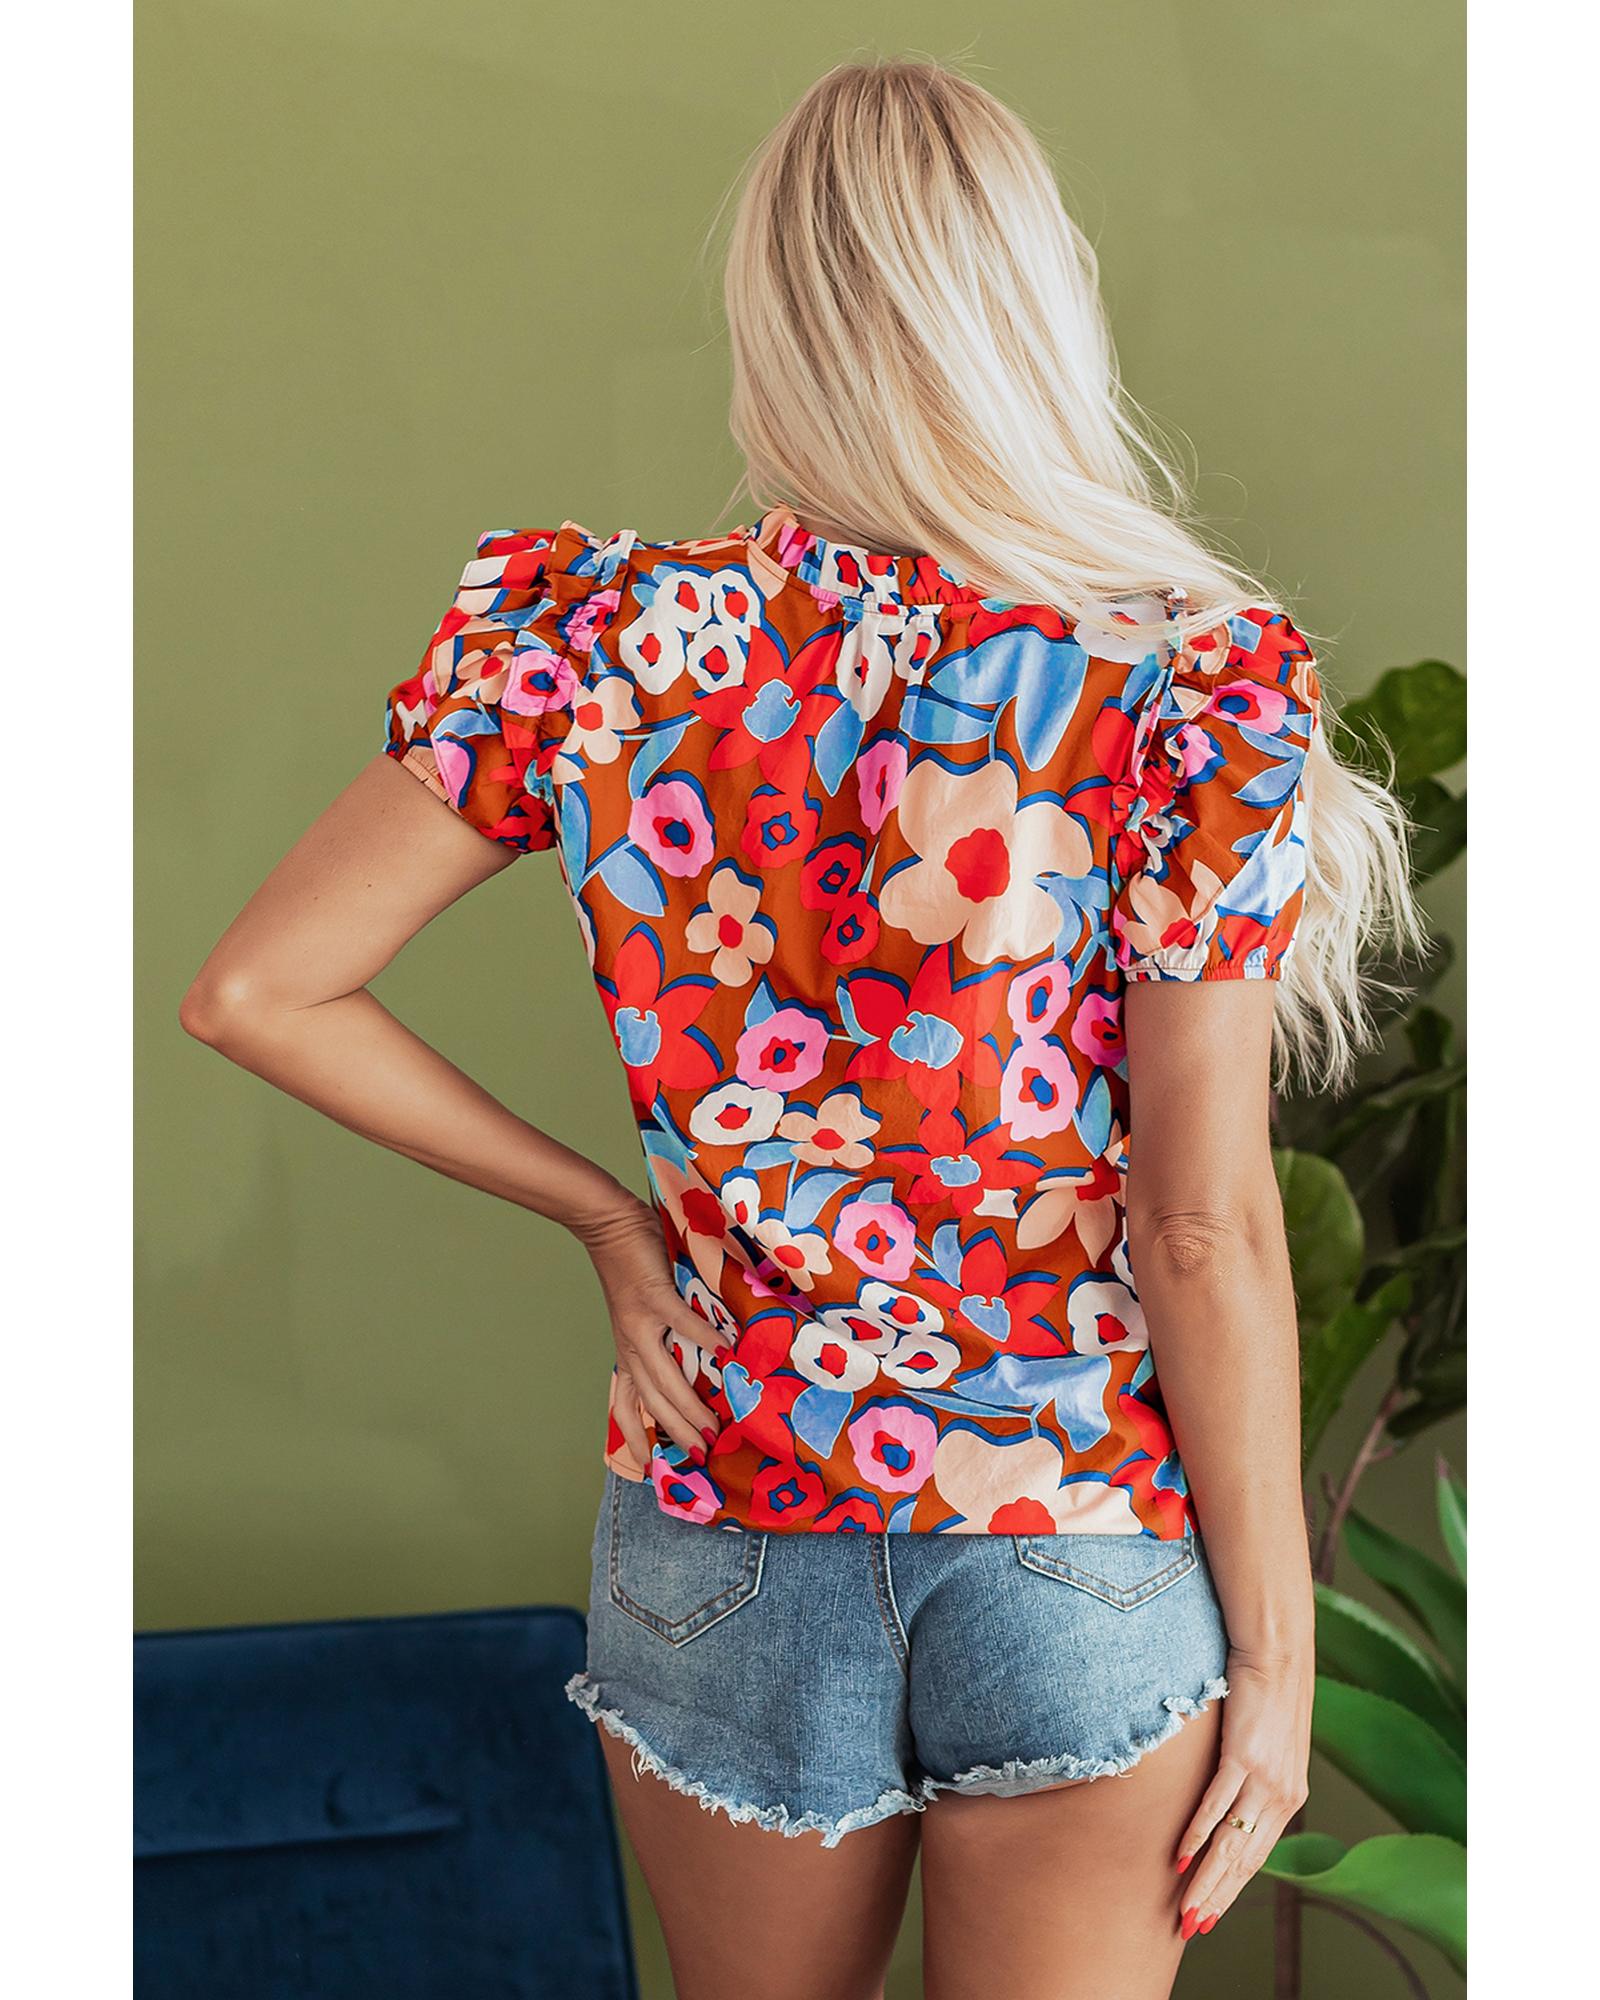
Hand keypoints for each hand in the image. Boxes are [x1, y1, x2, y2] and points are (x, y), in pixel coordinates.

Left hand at [571, 1187, 725, 1468]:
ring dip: (688, 1405)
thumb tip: (702, 1360)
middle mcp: (632, 1345)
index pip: (627, 1406)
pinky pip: (683, 1323)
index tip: (651, 1467)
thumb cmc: (631, 1265)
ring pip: (664, 1376)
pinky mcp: (655, 1296)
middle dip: (677, 1432)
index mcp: (628, 1352)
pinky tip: (727, 1353)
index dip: (637, 1438)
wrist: (608, 1225)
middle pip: (652, 1402)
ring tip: (713, 1426)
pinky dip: (705, 1339)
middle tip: (703, 1455)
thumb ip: (663, 1337)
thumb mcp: (639, 1313)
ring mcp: (641, 1322)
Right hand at [1174, 1646, 1312, 1939]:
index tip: (1210, 1915)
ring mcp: (1264, 1777)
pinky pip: (1218, 1803)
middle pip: (1244, 1859)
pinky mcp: (1243, 1754)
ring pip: (1231, 1841)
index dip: (1233, 1889)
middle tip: (1193, 1929)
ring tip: (1185, 1908)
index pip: (1257, 1855)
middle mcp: (1282, 1794)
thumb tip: (1229, 1796)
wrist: (1276, 1650)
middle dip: (1218, 1898)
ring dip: (1206, 1880)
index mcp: (1289, 1796)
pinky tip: (1183, 1857)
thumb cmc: (1267, 1690)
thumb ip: (1253, 1774)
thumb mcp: (1268, 1742)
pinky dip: (1199, 1834)